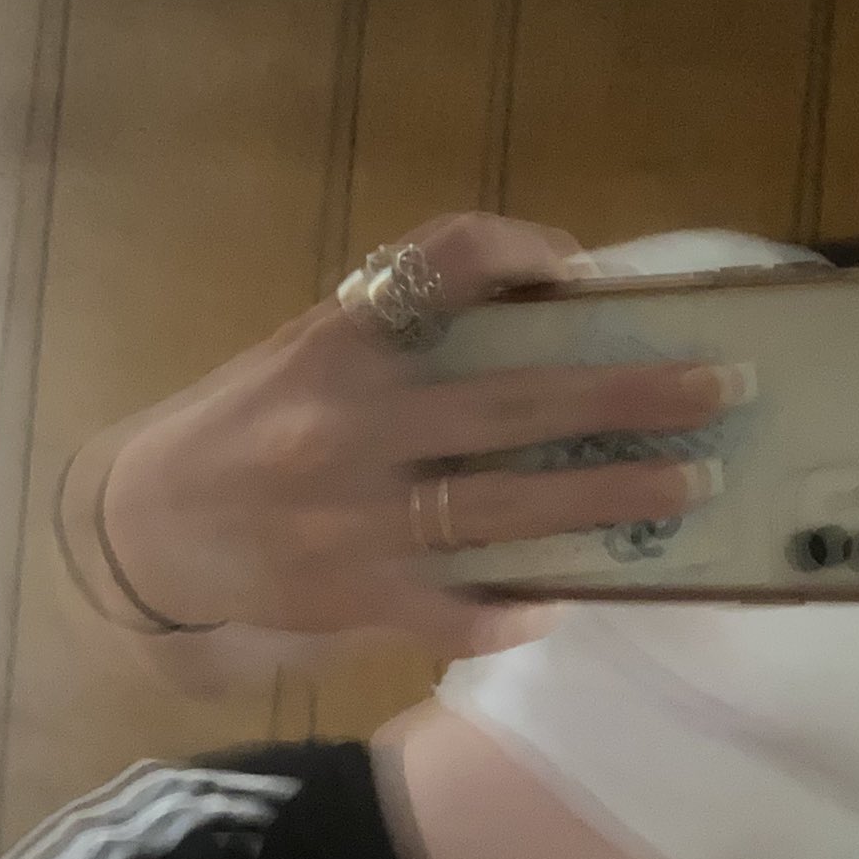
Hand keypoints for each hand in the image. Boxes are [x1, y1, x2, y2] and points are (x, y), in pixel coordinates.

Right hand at [87, 212, 740, 654]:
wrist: (144, 530)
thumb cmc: (243, 433)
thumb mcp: (304, 355)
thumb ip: (398, 344)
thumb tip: (541, 324)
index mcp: (336, 343)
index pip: (438, 262)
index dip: (518, 251)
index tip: (582, 269)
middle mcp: (349, 422)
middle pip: (514, 400)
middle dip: (625, 396)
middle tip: (714, 388)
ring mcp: (354, 517)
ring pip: (505, 508)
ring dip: (607, 499)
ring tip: (686, 486)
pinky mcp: (354, 597)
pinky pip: (458, 608)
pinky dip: (516, 604)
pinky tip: (563, 597)